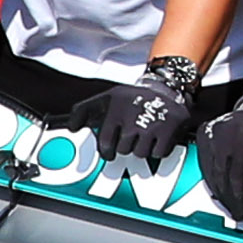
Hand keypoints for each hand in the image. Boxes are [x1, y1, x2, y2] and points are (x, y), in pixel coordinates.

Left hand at [90, 58, 199, 175]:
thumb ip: (83, 110)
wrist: (166, 88)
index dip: (107, 151)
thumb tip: (72, 128)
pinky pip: (159, 153)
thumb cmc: (132, 98)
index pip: (106, 144)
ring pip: (141, 154)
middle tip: (133, 134)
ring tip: (145, 134)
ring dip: (143, 148)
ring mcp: (152, 124)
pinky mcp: (170, 129)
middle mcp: (133, 117)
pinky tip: (158, 136)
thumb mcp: (106, 98)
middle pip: (124, 151)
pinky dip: (159, 149)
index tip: (111, 150)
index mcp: (116, 110)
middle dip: (127, 146)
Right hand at [198, 90, 242, 220]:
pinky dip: (211, 180)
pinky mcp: (203, 136)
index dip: (238, 197)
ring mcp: (210, 135)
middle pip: (221, 176)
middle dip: (228, 198)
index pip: (237, 174)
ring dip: (219, 192)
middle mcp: (223, 133)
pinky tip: (219, 190)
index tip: (241, 211)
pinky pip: (204, 165)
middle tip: (235, 213)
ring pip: (210, 173)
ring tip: (228, 204)